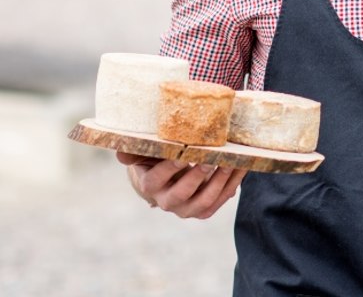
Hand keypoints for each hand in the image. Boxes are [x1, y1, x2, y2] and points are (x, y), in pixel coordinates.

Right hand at [116, 151, 246, 218]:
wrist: (165, 176)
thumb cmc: (154, 158)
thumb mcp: (143, 152)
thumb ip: (133, 151)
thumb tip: (120, 152)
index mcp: (149, 186)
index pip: (156, 180)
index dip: (169, 168)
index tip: (181, 154)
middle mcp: (167, 202)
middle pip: (182, 193)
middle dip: (198, 177)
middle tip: (211, 160)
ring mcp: (186, 209)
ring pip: (205, 201)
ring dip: (219, 182)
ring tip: (230, 162)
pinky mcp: (203, 211)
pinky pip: (220, 200)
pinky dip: (232, 184)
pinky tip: (242, 167)